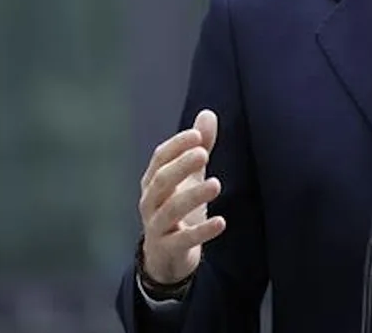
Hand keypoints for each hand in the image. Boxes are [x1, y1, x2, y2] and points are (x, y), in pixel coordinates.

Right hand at [138, 109, 226, 283]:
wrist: (165, 257)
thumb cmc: (177, 208)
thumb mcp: (189, 177)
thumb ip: (198, 147)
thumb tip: (208, 114)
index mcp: (153, 181)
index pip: (159, 158)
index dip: (176, 145)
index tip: (197, 136)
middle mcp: (150, 201)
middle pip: (161, 181)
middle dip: (181, 166)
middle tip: (203, 153)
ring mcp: (156, 226)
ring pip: (170, 210)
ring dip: (193, 196)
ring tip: (216, 184)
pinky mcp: (168, 248)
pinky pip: (183, 240)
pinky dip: (201, 232)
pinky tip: (221, 222)